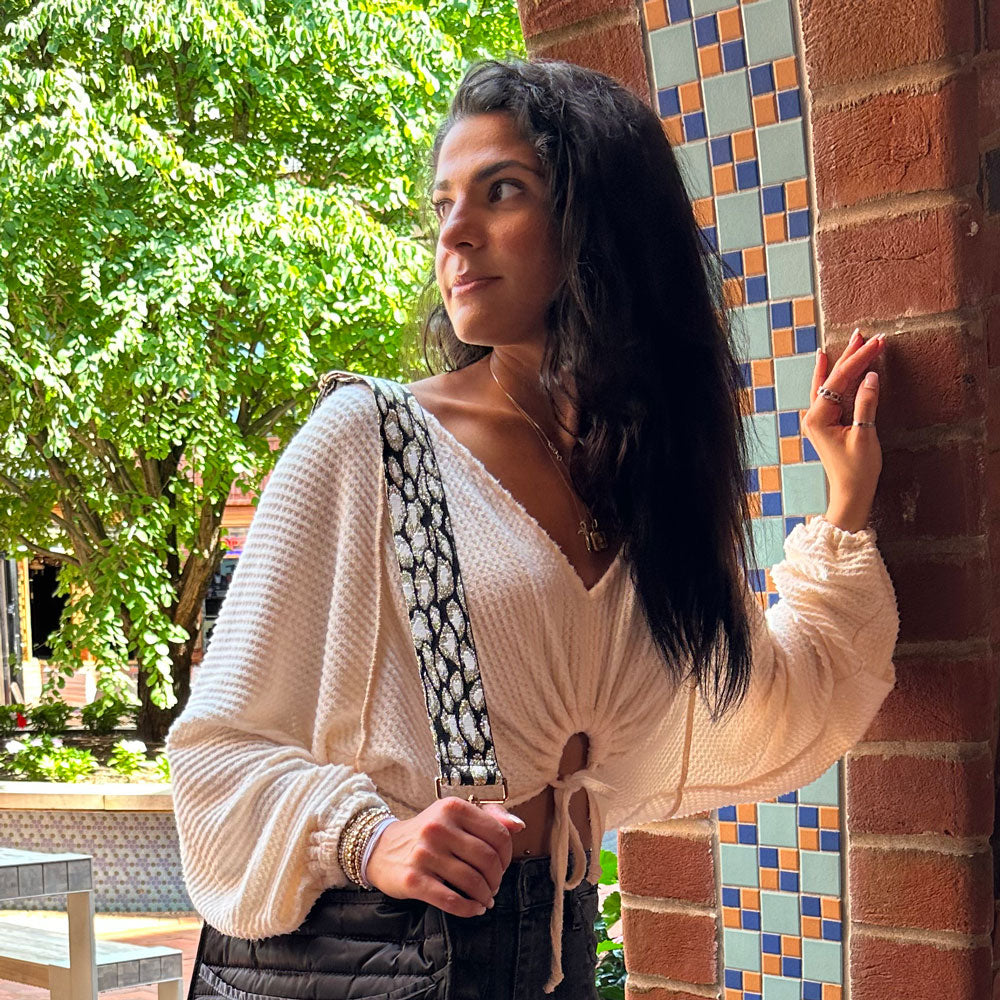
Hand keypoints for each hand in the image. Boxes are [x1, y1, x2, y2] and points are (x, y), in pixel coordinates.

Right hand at [365, 797, 524, 917]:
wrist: (381, 848)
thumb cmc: (426, 833)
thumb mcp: (454, 817)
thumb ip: (488, 818)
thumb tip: (518, 825)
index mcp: (452, 808)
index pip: (497, 834)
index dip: (507, 855)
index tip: (502, 865)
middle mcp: (438, 827)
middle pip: (487, 859)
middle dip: (497, 878)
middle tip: (494, 886)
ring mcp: (424, 854)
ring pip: (471, 881)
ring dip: (484, 895)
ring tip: (485, 899)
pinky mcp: (413, 880)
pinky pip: (450, 900)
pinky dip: (468, 909)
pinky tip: (473, 909)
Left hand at [802, 328, 886, 532]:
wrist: (851, 493)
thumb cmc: (858, 470)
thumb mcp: (865, 435)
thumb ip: (866, 404)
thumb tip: (871, 376)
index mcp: (818, 418)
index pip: (839, 380)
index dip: (858, 360)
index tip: (876, 343)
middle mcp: (814, 416)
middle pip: (831, 378)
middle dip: (849, 356)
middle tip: (863, 334)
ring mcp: (818, 420)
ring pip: (830, 384)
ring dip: (843, 364)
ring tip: (853, 342)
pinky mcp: (826, 423)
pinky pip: (831, 394)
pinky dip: (838, 378)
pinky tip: (834, 365)